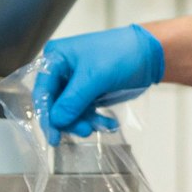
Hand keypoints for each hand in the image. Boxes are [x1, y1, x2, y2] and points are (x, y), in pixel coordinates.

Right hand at [32, 25, 164, 143]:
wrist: (148, 54)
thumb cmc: (120, 54)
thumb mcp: (94, 76)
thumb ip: (73, 100)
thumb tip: (56, 121)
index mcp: (56, 58)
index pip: (43, 91)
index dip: (46, 115)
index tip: (53, 137)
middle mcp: (62, 71)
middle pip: (55, 105)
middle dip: (69, 120)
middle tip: (85, 130)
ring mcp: (75, 83)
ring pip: (70, 112)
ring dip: (83, 122)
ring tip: (99, 126)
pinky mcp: (88, 93)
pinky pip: (84, 112)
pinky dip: (95, 120)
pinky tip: (109, 124)